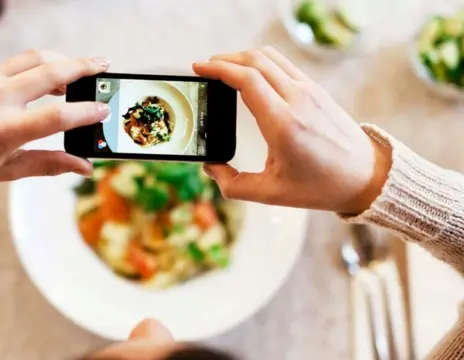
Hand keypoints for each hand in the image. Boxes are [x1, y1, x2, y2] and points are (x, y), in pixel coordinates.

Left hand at [0, 50, 110, 190]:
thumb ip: (49, 164)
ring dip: (62, 60)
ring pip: (35, 59)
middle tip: (105, 66)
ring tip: (81, 68)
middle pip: (51, 73)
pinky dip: (38, 66)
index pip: (58, 116)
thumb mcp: (6, 171)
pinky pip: (15, 63)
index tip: (104, 110)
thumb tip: (84, 167)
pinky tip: (48, 77)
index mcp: (3, 131)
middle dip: (84, 67)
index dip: (86, 112)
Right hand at [193, 47, 391, 213]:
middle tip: (205, 69)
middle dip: (224, 60)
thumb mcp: (271, 194)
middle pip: (255, 60)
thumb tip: (210, 167)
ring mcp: (309, 91)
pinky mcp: (316, 90)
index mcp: (283, 124)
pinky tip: (250, 74)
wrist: (366, 176)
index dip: (218, 69)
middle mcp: (297, 100)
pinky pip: (283, 64)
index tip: (199, 69)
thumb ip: (233, 185)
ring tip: (224, 68)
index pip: (247, 80)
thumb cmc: (320, 187)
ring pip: (269, 56)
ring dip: (242, 57)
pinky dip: (260, 62)